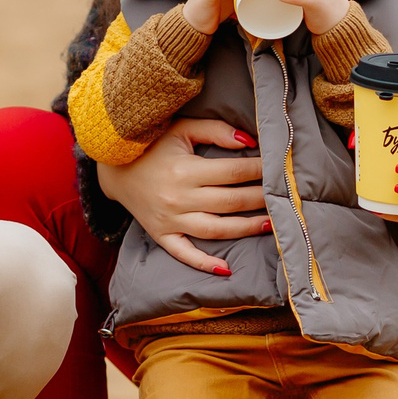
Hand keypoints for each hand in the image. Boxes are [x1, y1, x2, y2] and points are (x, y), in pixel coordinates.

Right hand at [97, 116, 269, 275]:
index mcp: (185, 170)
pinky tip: (227, 269)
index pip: (233, 172)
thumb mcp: (181, 129)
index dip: (258, 170)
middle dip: (260, 198)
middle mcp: (178, 198)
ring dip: (246, 228)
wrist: (114, 170)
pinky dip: (205, 264)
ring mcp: (170, 220)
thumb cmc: (152, 146)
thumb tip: (249, 142)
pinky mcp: (161, 235)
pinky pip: (184, 253)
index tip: (276, 167)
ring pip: (215, 229)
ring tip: (271, 224)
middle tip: (283, 196)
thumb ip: (215, 131)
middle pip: (230, 201)